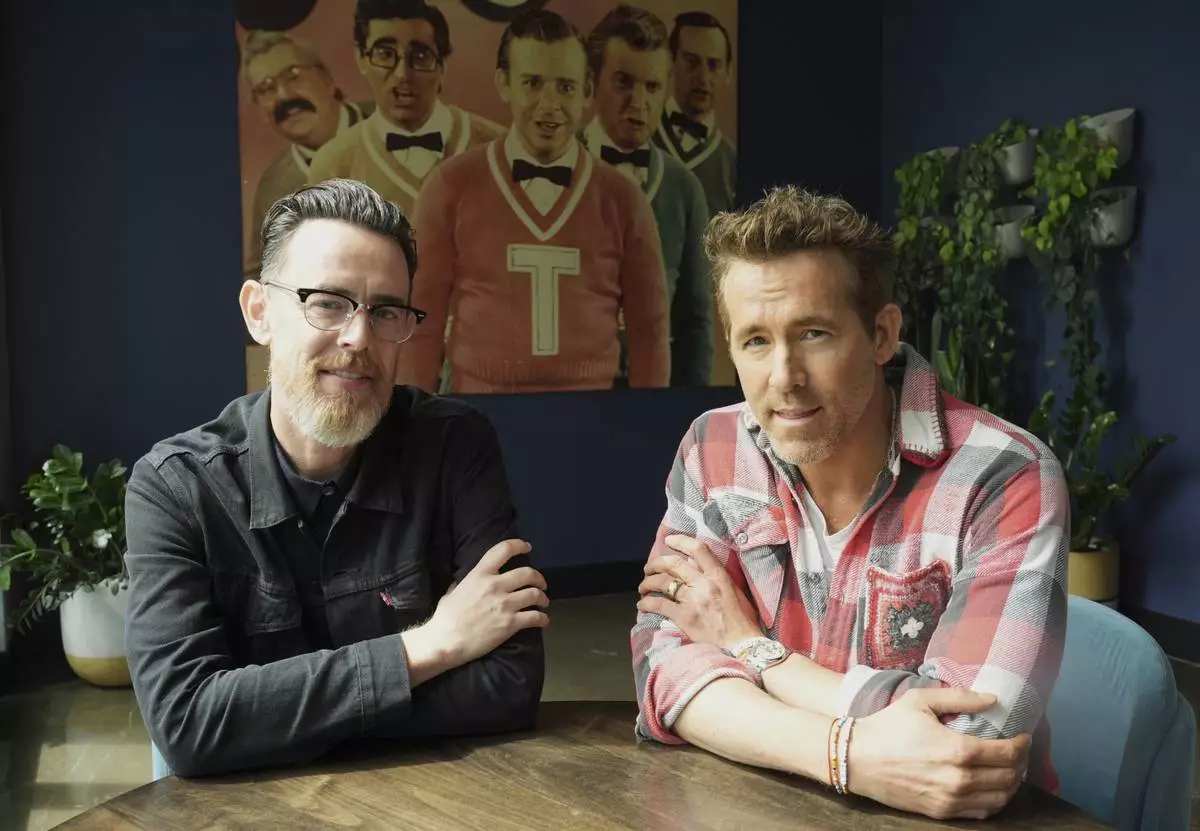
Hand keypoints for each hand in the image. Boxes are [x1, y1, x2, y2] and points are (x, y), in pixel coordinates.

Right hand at [422, 539, 549, 664]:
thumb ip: (464, 583)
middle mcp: (495, 585)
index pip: (503, 550)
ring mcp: (505, 604)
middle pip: (527, 573)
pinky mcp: (511, 623)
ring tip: (543, 602)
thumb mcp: (452, 592)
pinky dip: (542, 619)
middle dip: (538, 578)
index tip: (527, 548)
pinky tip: (543, 620)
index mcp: (480, 574)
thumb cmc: (445, 619)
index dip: (519, 546)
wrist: (446, 642)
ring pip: (535, 594)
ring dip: (542, 598)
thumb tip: (466, 581)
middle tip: (541, 583)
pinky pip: (535, 617)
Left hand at [636, 534, 761, 648]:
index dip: (680, 541)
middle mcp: (704, 584)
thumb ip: (714, 576)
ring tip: (643, 587)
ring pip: (663, 582)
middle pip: (673, 564)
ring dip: (648, 583)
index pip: (698, 550)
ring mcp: (693, 600)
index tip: (669, 541)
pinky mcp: (684, 617)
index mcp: (718, 576)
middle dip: (656, 563)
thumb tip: (694, 565)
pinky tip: (642, 605)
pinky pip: (659, 605)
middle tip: (649, 568)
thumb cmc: (740, 620)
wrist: (741, 645)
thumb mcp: (733, 591)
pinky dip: (647, 604)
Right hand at [849, 687, 1029, 819]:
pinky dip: (994, 802)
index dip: (1023, 745)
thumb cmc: (888, 726)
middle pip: (1010, 777)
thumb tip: (992, 699)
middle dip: (1021, 763)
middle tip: (1018, 752)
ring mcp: (951, 800)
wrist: (857, 758)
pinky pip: (981, 813)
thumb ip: (960, 697)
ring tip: (1008, 770)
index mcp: (958, 750)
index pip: (1009, 753)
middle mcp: (960, 780)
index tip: (1023, 736)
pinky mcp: (941, 812)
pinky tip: (991, 788)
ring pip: (1000, 799)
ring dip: (1011, 784)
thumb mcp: (920, 700)